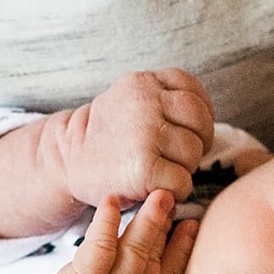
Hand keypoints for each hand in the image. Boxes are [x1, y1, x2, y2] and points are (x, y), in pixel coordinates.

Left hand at [0, 190, 196, 273]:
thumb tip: (140, 260)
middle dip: (168, 227)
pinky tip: (111, 203)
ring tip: (159, 196)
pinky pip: (98, 252)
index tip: (193, 224)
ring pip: (134, 253)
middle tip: (177, 196)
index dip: (183, 249)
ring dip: (148, 222)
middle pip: (156, 259)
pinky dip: (105, 226)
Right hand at [45, 68, 214, 210]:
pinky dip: (175, 191)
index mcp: (144, 82)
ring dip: (184, 168)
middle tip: (175, 157)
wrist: (67, 161)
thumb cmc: (109, 136)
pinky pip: (182, 181)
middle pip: (200, 121)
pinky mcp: (143, 168)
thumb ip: (165, 98)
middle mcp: (145, 102)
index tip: (184, 132)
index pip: (193, 93)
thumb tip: (207, 122)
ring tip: (161, 171)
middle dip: (196, 142)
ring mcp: (144, 134)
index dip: (199, 116)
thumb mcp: (132, 100)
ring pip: (193, 152)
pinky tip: (157, 187)